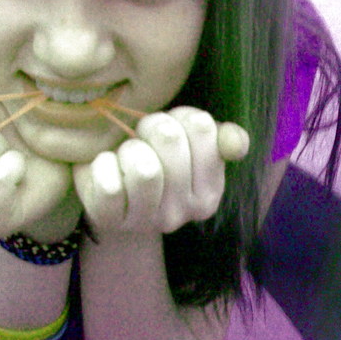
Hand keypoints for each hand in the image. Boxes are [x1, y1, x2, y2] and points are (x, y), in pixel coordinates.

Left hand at [73, 107, 248, 235]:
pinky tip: (109, 170)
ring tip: (127, 156)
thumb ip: (217, 137)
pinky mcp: (111, 221)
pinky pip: (109, 184)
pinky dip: (104, 166)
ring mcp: (147, 221)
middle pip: (169, 139)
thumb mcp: (187, 144)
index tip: (169, 130)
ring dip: (129, 149)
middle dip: (150, 127)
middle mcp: (184, 212)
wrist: (110, 196)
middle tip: (143, 138)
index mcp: (209, 192)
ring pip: (143, 168)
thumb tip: (236, 142)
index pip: (202, 128)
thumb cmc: (152, 159)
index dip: (179, 117)